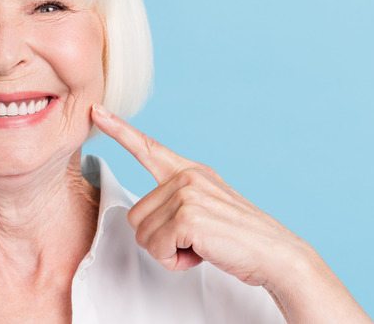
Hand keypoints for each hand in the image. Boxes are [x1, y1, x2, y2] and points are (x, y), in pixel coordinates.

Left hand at [91, 104, 305, 285]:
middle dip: (159, 239)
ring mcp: (186, 193)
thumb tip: (141, 219)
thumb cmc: (239, 240)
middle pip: (135, 215)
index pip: (148, 147)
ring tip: (201, 245)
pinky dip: (174, 261)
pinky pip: (156, 248)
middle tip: (195, 240)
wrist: (277, 256)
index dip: (119, 130)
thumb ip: (177, 202)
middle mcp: (186, 176)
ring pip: (143, 234)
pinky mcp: (187, 216)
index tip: (96, 111)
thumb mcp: (207, 209)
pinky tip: (201, 253)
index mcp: (190, 172)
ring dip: (168, 251)